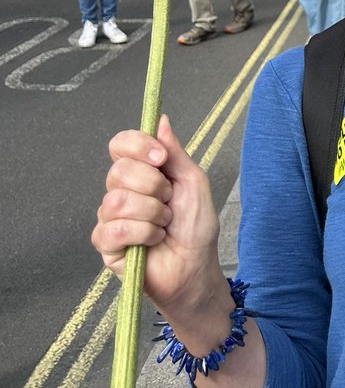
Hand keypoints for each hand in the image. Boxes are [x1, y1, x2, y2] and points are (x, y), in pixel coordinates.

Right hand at [93, 115, 221, 309]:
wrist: (196, 267)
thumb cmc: (196, 227)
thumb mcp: (193, 182)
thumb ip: (175, 152)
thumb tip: (160, 120)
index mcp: (141, 172)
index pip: (120, 145)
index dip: (138, 146)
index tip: (161, 158)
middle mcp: (121, 191)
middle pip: (119, 170)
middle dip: (154, 186)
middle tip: (170, 201)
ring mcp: (111, 217)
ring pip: (116, 200)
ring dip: (151, 213)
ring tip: (164, 224)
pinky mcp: (106, 245)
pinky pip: (113, 229)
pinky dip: (142, 234)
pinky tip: (154, 241)